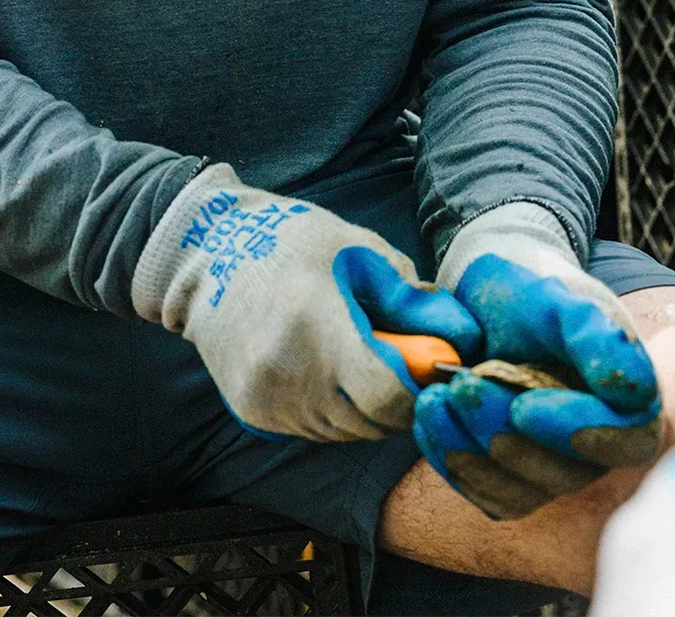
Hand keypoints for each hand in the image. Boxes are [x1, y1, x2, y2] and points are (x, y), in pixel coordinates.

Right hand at [131, 164, 482, 440]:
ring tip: (352, 350)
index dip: (417, 387)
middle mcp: (286, 371)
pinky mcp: (252, 412)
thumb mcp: (361, 251)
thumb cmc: (293, 242)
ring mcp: (264, 398)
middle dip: (394, 396)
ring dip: (363, 405)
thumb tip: (465, 340)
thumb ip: (414, 301)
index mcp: (317, 324)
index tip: (423, 361)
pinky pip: (314, 429)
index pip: (388, 398)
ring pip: (344, 432)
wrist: (209, 253)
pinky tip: (321, 363)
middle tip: (391, 352)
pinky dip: (330, 407)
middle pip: (371, 423)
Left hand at [414, 206, 662, 517]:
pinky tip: (428, 419)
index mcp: (626, 401)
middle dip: (504, 431)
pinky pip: (489, 495)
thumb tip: (635, 391)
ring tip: (434, 397)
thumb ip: (596, 339)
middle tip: (460, 385)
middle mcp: (597, 445)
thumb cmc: (530, 295)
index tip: (524, 405)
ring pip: (522, 492)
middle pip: (565, 472)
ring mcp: (554, 468)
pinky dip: (454, 461)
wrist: (488, 300)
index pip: (625, 439)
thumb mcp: (559, 300)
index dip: (578, 431)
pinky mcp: (513, 481)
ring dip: (472, 451)